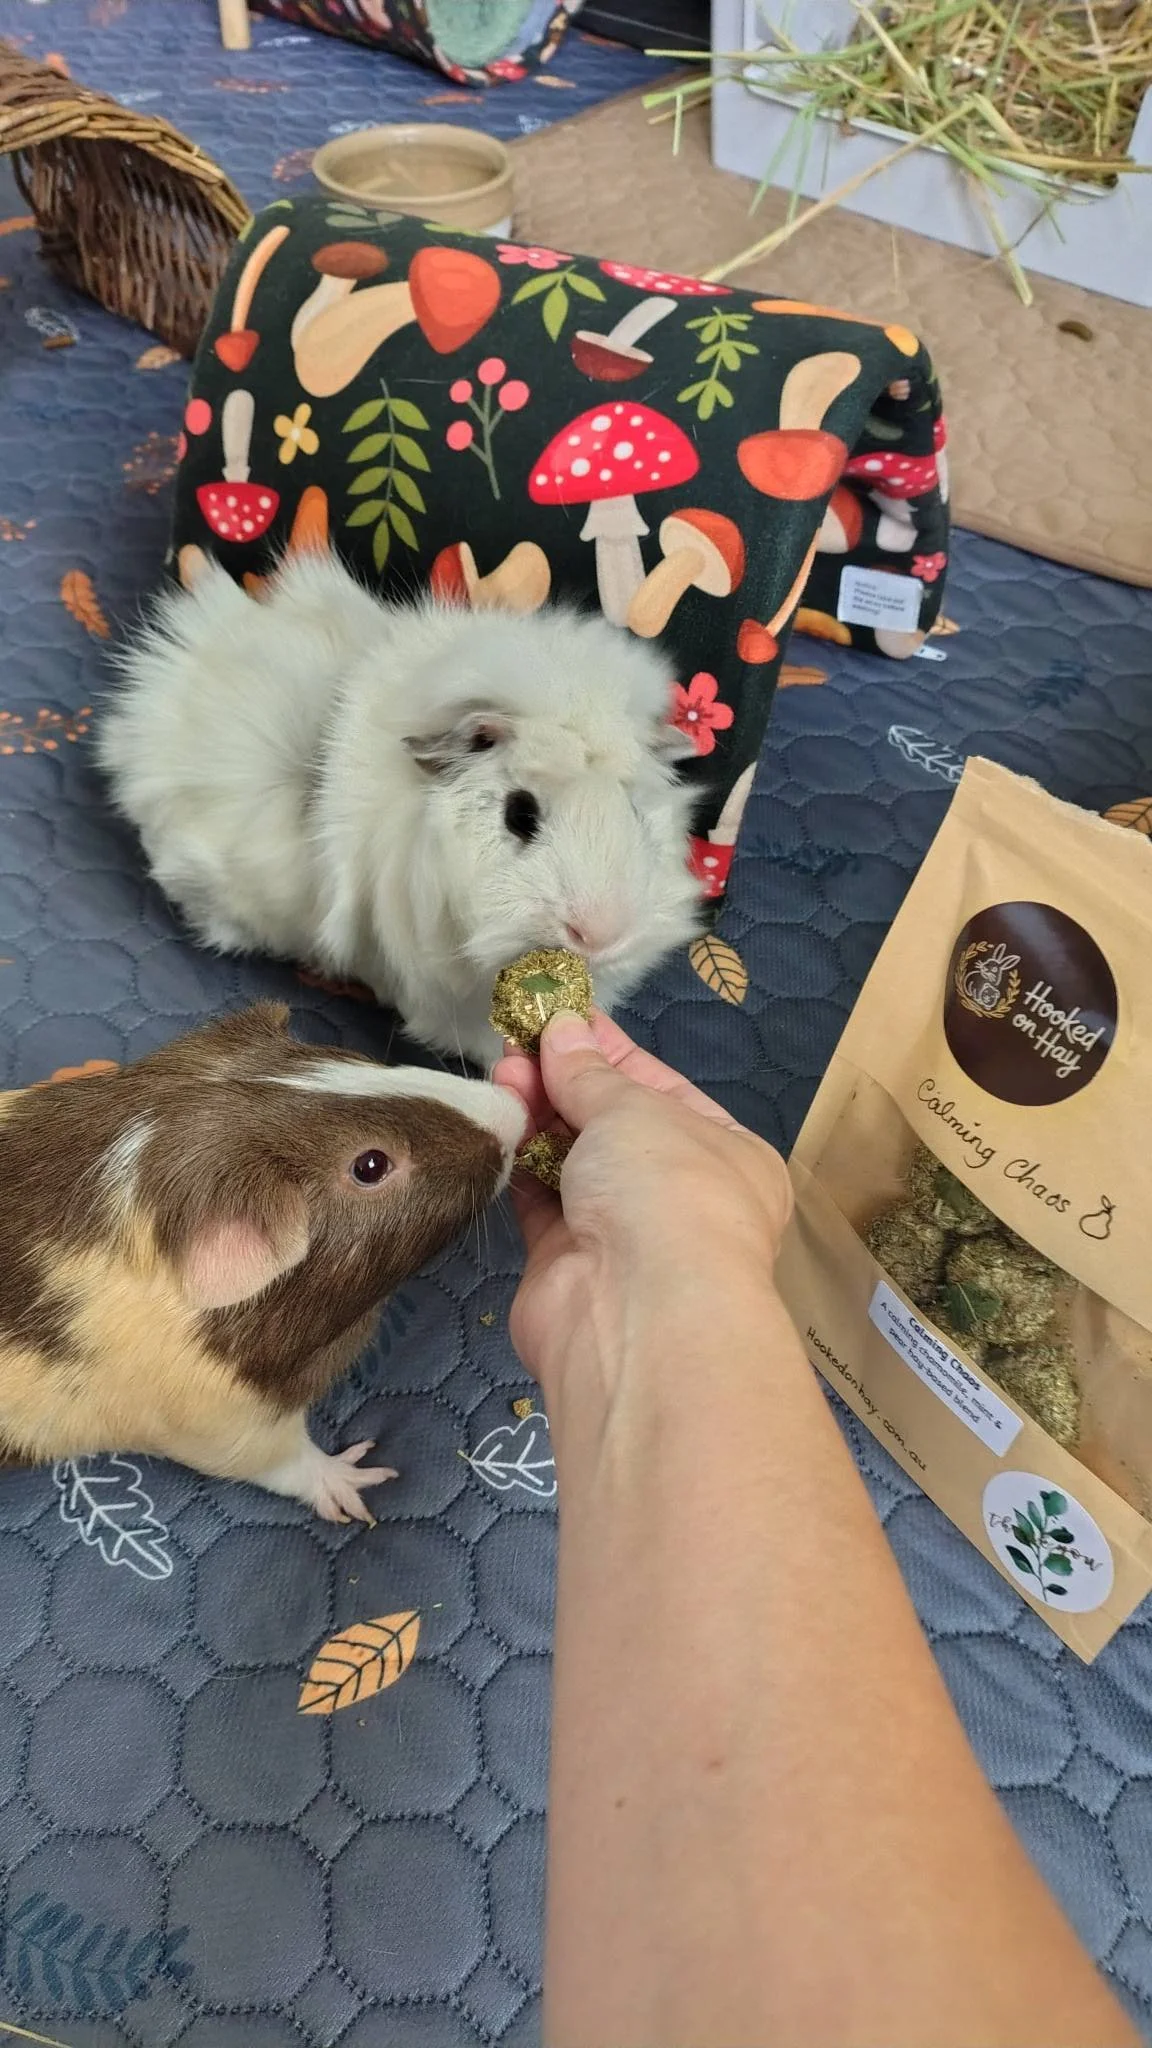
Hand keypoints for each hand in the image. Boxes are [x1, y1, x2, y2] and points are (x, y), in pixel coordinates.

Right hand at [494, 1012, 791, 1398]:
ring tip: (500, 1072)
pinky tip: (497, 1120)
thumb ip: (590, 1072)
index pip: (663, 1089)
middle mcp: (680, 1195)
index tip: (559, 1014)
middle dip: (564, 1081)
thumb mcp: (635, 1110)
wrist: (637, 1314)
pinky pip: (541, 1201)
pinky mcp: (567, 1264)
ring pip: (573, 1161)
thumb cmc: (666, 1190)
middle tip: (514, 1041)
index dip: (610, 1051)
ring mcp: (624, 1234)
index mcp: (727, 1153)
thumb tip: (561, 1028)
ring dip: (537, 1114)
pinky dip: (520, 1162)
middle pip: (613, 1125)